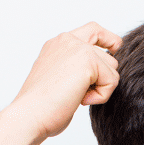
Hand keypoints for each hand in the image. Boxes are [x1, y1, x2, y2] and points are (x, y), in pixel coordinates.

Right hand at [0, 22, 122, 144]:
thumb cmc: (41, 107)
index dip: (108, 39)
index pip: (93, 30)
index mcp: (59, 44)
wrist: (29, 115)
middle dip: (106, 75)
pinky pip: (112, 81)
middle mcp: (68, 40)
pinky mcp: (88, 60)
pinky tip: (80, 100)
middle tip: (85, 92)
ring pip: (112, 68)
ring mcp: (78, 48)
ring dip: (100, 88)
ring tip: (76, 97)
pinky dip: (101, 96)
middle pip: (110, 51)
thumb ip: (76, 68)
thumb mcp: (59, 78)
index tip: (115, 49)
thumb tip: (101, 73)